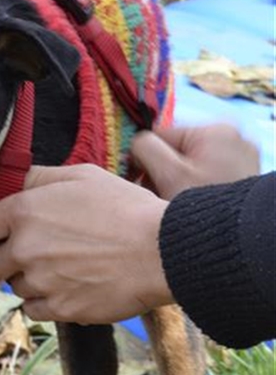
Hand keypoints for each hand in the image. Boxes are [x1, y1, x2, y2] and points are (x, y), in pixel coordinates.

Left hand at [0, 164, 172, 323]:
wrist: (162, 250)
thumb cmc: (125, 207)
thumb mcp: (80, 175)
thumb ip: (39, 177)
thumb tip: (16, 182)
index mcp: (24, 212)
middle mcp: (24, 249)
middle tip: (8, 260)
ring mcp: (42, 282)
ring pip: (14, 288)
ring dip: (26, 281)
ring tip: (59, 267)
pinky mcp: (61, 309)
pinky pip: (35, 310)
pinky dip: (44, 301)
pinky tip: (66, 286)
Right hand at [132, 124, 258, 199]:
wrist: (240, 242)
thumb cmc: (209, 211)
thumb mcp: (168, 174)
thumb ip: (145, 148)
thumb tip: (134, 143)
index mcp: (215, 132)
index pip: (160, 135)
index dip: (143, 159)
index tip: (140, 181)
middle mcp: (231, 140)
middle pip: (174, 151)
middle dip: (160, 173)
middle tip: (157, 197)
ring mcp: (238, 159)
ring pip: (187, 166)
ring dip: (173, 183)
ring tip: (173, 205)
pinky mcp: (239, 176)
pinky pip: (203, 177)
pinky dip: (191, 189)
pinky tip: (189, 207)